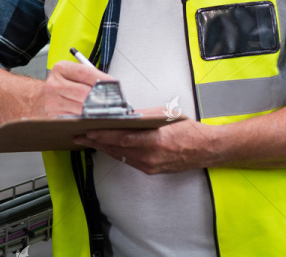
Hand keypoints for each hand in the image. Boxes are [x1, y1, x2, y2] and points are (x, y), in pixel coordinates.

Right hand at [35, 60, 116, 117]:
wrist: (34, 101)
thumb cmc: (57, 88)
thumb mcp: (69, 75)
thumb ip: (88, 77)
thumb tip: (112, 85)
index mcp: (61, 69)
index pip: (86, 73)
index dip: (103, 80)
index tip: (115, 86)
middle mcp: (54, 85)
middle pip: (85, 93)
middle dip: (102, 100)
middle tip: (115, 103)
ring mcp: (52, 102)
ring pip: (81, 109)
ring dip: (96, 112)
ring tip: (106, 112)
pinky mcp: (53, 117)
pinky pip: (75, 120)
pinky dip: (86, 121)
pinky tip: (92, 120)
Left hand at [73, 117, 221, 173]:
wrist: (206, 149)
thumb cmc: (188, 130)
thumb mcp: (165, 115)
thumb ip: (143, 116)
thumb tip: (123, 115)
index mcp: (155, 141)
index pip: (122, 138)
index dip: (103, 135)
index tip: (88, 131)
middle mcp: (150, 156)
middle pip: (116, 149)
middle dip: (96, 142)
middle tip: (79, 136)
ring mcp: (150, 165)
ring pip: (120, 156)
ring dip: (103, 148)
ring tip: (87, 140)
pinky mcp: (150, 170)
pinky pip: (128, 160)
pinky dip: (115, 152)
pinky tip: (106, 147)